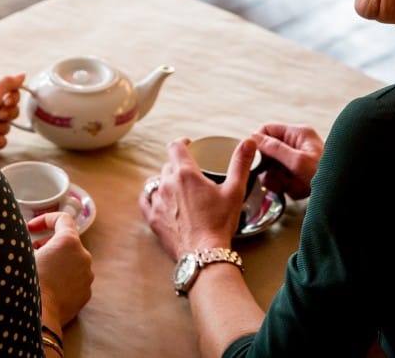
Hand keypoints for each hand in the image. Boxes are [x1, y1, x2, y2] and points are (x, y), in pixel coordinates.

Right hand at [31, 211, 93, 329]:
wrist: (39, 318)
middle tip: (33, 250)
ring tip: (40, 270)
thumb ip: (25, 239)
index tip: (31, 228)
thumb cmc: (27, 284)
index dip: (45, 219)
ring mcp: (87, 276)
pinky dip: (63, 278)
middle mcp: (83, 256)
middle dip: (49, 243)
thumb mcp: (21, 254)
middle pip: (67, 241)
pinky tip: (48, 286)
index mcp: (69, 242)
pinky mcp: (86, 293)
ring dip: (57, 261)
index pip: (62, 218)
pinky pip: (74, 279)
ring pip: (71, 261)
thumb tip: (22, 234)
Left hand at [138, 136, 257, 259]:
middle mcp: (167, 184)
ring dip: (166, 181)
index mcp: (186, 173)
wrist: (204, 254)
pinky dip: (151, 196)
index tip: (189, 144)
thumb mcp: (235, 191)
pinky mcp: (153, 218)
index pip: (175, 147)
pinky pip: (145, 200)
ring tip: (178, 187)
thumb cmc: (219, 223)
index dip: (182, 142)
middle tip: (192, 173)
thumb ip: (240, 163)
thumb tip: (249, 141)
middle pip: (168, 165)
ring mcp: (157, 201)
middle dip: (179, 165)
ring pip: (157, 181)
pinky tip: (157, 197)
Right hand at [252, 123, 322, 199]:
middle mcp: (297, 144)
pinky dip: (290, 188)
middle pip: (269, 152)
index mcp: (298, 133)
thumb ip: (275, 149)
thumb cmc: (327, 175)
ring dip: (281, 181)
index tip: (256, 159)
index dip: (258, 144)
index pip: (267, 129)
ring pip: (275, 169)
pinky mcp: (300, 173)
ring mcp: (299, 159)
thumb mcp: (298, 161)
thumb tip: (254, 138)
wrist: (344, 194)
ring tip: (295, 186)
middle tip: (278, 179)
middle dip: (272, 169)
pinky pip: (284, 180)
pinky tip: (300, 191)